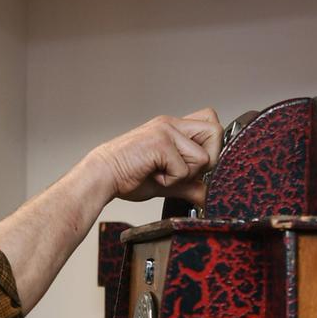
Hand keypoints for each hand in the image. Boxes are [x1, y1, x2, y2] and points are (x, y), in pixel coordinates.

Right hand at [85, 109, 221, 208]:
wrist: (101, 177)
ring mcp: (167, 130)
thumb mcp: (168, 181)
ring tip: (162, 173)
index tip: (194, 164)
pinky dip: (171, 181)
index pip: (211, 120)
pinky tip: (153, 175)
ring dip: (186, 174)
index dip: (212, 145)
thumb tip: (208, 197)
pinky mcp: (161, 143)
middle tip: (181, 170)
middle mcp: (172, 123)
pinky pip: (185, 170)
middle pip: (216, 132)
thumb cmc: (128, 176)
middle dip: (207, 160)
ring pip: (203, 156)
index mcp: (174, 127)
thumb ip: (190, 185)